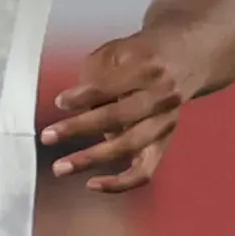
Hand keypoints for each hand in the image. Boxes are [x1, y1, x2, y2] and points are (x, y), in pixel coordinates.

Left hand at [41, 33, 192, 192]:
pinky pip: (144, 171)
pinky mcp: (163, 143)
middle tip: (48, 136)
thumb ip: (95, 75)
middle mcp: (161, 97)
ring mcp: (164, 122)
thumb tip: (72, 105)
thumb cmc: (142, 56)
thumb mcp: (117, 51)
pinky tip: (92, 184)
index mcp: (147, 68)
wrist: (186, 58)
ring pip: (129, 145)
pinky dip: (119, 182)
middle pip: (119, 116)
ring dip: (92, 158)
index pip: (111, 85)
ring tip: (60, 167)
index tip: (60, 103)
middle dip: (80, 128)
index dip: (83, 95)